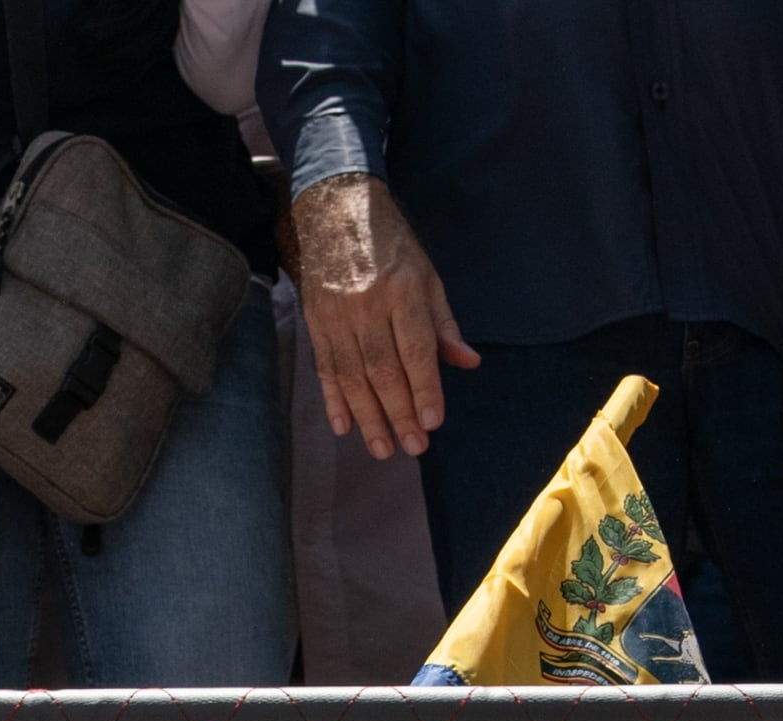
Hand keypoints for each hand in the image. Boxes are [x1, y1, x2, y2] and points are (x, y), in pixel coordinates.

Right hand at [290, 172, 475, 458]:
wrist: (334, 210)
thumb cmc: (390, 245)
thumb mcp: (426, 275)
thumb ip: (443, 323)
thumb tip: (467, 362)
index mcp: (401, 290)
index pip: (415, 349)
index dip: (424, 388)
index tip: (433, 423)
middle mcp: (366, 305)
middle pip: (382, 370)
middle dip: (399, 413)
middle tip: (413, 447)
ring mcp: (336, 315)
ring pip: (352, 376)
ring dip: (368, 417)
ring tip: (382, 449)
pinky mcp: (314, 321)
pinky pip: (325, 367)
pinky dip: (333, 400)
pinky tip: (344, 428)